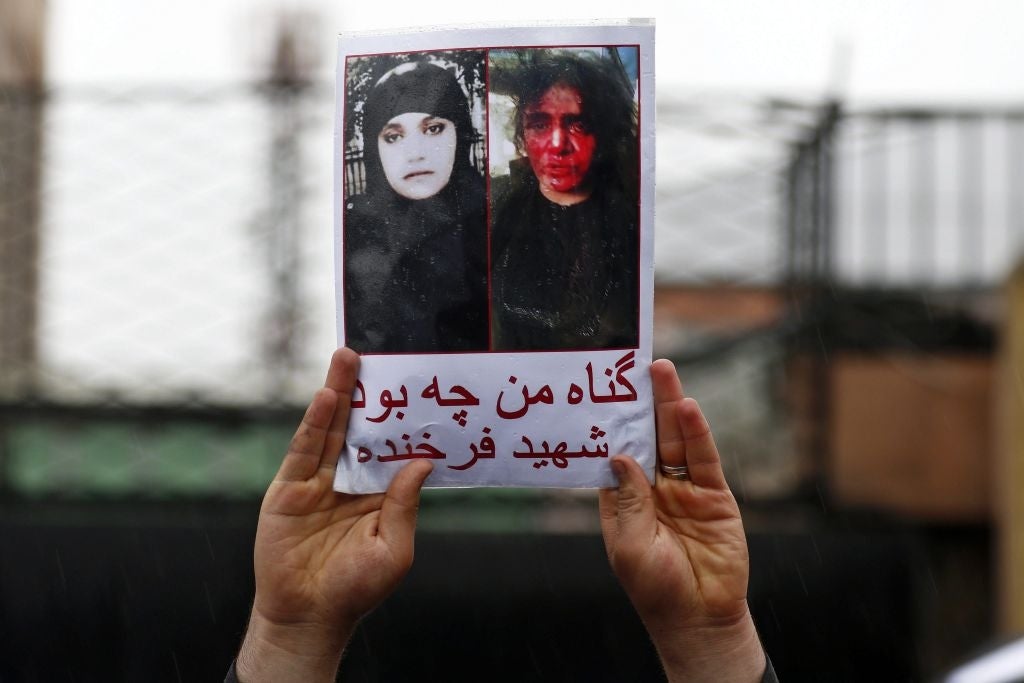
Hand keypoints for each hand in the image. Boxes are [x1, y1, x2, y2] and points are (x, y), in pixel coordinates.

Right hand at [236, 348, 432, 682]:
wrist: (309, 615)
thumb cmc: (356, 588)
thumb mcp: (393, 547)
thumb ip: (404, 504)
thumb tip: (423, 462)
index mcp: (377, 493)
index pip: (390, 446)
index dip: (399, 418)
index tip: (412, 386)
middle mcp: (348, 480)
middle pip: (359, 427)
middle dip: (365, 392)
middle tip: (374, 354)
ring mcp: (317, 482)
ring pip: (330, 429)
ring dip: (338, 393)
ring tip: (347, 359)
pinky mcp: (289, 489)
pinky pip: (304, 450)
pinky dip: (314, 423)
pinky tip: (326, 398)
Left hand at [599, 359, 764, 682]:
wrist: (699, 618)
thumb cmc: (655, 589)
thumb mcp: (629, 544)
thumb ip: (628, 499)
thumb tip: (620, 455)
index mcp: (624, 500)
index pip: (616, 451)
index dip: (612, 423)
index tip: (603, 391)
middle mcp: (653, 489)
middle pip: (647, 436)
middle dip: (642, 403)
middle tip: (636, 366)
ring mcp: (685, 490)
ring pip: (675, 440)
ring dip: (669, 406)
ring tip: (662, 372)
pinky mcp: (715, 496)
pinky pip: (704, 459)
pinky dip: (696, 433)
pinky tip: (687, 409)